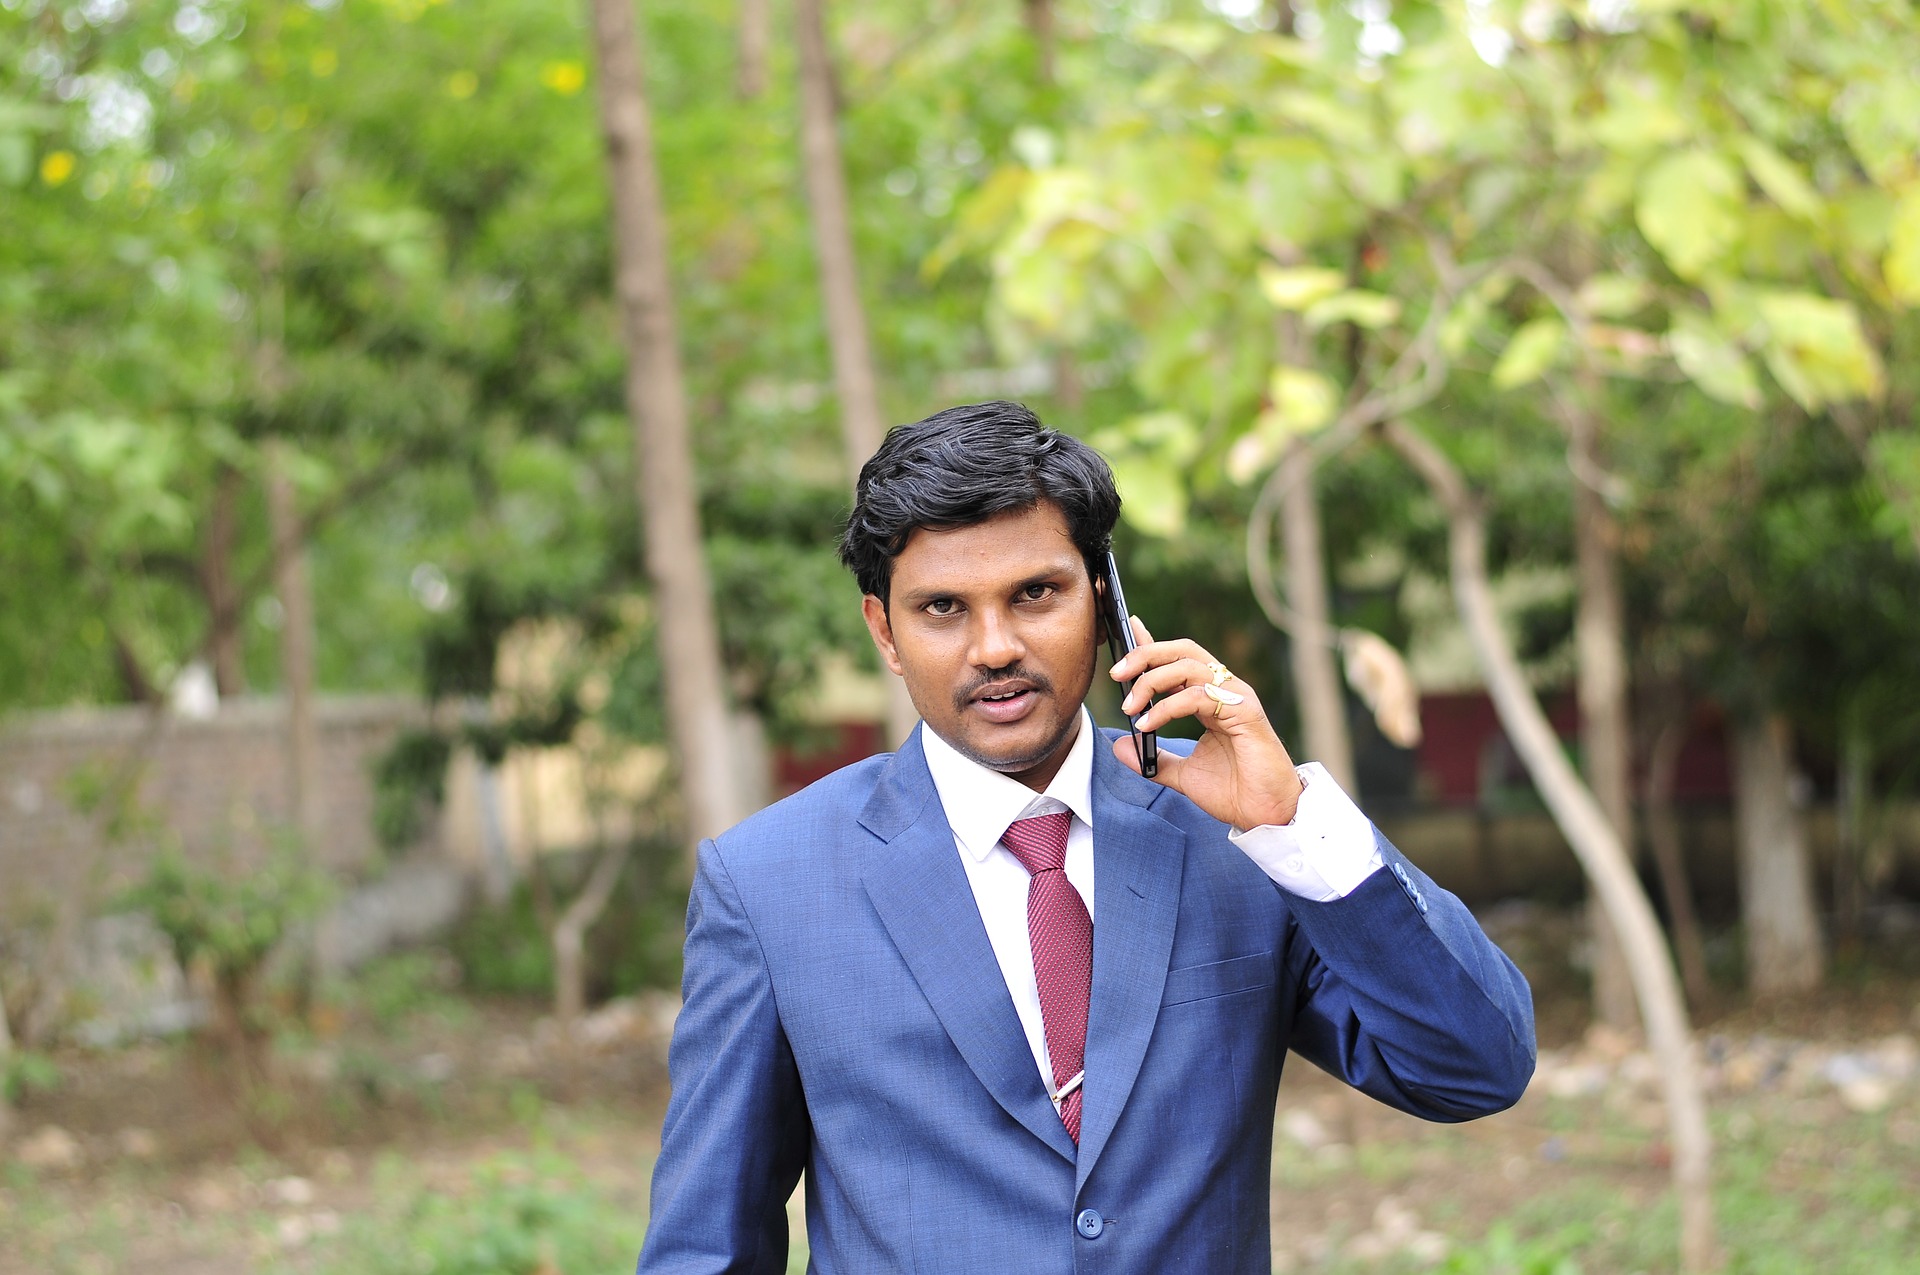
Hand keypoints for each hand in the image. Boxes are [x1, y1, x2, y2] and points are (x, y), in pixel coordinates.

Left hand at [1110, 617, 1304, 829]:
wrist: (1266, 815)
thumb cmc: (1235, 792)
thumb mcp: (1183, 775)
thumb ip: (1154, 760)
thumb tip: (1120, 746)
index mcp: (1211, 699)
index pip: (1178, 661)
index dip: (1152, 643)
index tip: (1127, 629)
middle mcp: (1224, 691)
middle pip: (1183, 652)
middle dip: (1146, 654)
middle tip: (1117, 673)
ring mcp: (1236, 698)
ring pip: (1189, 666)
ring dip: (1152, 680)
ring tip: (1130, 707)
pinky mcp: (1245, 712)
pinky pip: (1199, 695)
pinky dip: (1167, 707)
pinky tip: (1148, 724)